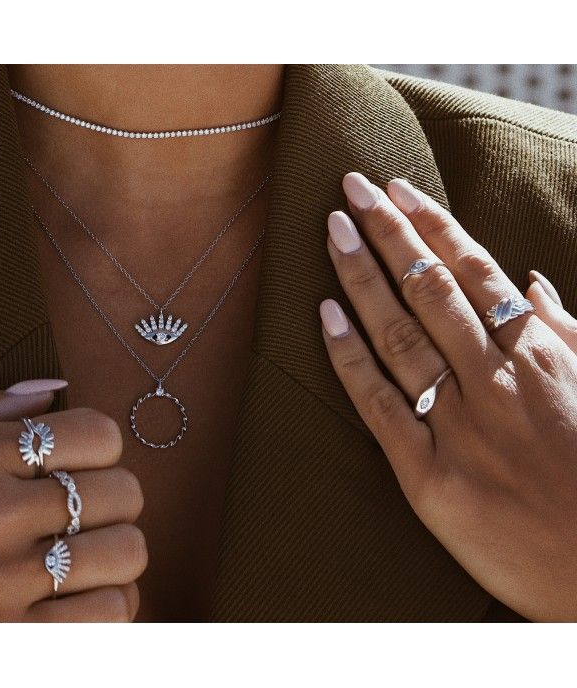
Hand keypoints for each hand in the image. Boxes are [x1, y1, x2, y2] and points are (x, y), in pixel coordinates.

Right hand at [0, 383, 145, 620]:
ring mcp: (2, 585)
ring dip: (116, 552)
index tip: (82, 462)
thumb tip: (53, 390)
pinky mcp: (12, 647)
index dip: (101, 447)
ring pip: (128, 552)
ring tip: (86, 554)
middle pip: (123, 491)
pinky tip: (80, 597)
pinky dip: (110, 602)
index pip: (99, 433)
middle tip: (85, 511)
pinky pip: (112, 613)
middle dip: (113, 499)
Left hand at [320, 173, 576, 621]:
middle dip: (387, 233)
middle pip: (429, 290)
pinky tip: (324, 315)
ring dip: (362, 278)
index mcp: (540, 354)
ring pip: (399, 335)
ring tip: (333, 233)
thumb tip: (532, 279)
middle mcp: (496, 379)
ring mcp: (459, 425)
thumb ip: (566, 330)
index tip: (396, 190)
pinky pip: (380, 405)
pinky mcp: (428, 475)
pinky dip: (349, 358)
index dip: (430, 225)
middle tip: (349, 190)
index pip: (474, 271)